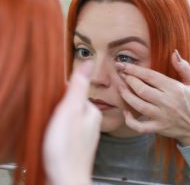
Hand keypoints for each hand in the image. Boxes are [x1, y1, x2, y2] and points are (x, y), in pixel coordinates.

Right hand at [43, 61, 101, 184]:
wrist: (65, 179)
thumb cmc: (66, 146)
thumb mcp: (70, 110)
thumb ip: (79, 87)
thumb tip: (89, 62)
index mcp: (92, 111)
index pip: (78, 92)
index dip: (63, 94)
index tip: (53, 100)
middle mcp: (93, 121)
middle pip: (75, 105)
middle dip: (62, 107)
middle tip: (51, 115)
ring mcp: (86, 134)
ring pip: (72, 118)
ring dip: (60, 119)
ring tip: (51, 126)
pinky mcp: (78, 145)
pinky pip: (69, 130)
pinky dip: (61, 130)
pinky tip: (55, 137)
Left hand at [117, 50, 189, 145]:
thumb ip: (184, 67)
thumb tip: (174, 53)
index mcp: (174, 89)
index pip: (151, 76)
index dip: (135, 69)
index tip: (123, 65)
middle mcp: (167, 102)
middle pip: (142, 89)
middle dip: (129, 80)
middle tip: (120, 73)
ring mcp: (162, 117)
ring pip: (139, 106)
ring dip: (126, 96)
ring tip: (119, 87)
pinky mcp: (158, 128)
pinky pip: (140, 127)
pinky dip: (130, 121)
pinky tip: (125, 112)